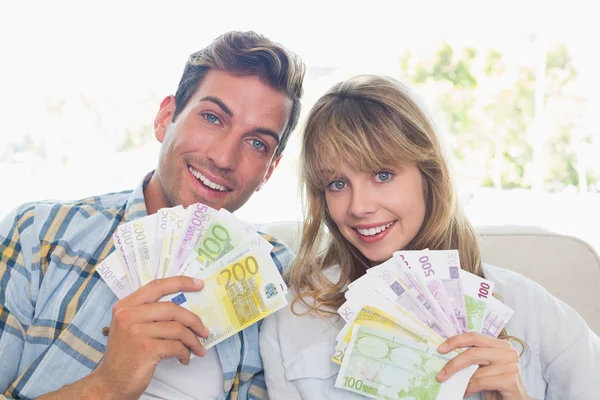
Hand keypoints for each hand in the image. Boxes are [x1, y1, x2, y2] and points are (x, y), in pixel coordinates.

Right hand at [91, 276, 209, 399]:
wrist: (110, 383)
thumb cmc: (125, 355)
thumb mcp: (129, 326)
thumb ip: (148, 312)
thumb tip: (183, 308)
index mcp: (126, 305)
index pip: (157, 286)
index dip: (181, 282)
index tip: (199, 284)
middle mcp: (129, 315)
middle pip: (173, 308)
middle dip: (194, 320)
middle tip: (204, 331)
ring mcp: (137, 332)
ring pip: (178, 329)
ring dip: (192, 340)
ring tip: (197, 349)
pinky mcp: (146, 349)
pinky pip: (176, 346)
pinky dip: (185, 353)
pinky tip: (184, 358)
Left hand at [436, 332, 528, 399]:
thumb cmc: (497, 383)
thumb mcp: (485, 367)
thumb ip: (474, 357)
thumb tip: (446, 352)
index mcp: (501, 344)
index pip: (474, 337)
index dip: (455, 341)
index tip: (440, 349)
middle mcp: (508, 352)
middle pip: (473, 353)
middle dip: (453, 364)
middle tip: (440, 375)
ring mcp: (511, 365)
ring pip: (476, 371)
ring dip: (462, 381)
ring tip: (458, 386)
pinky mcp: (511, 380)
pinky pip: (481, 382)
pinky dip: (470, 388)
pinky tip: (466, 392)